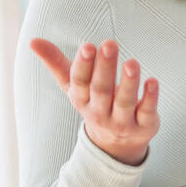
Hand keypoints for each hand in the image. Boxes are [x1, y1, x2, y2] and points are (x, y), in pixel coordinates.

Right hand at [29, 36, 159, 165]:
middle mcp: (100, 112)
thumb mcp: (74, 87)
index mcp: (81, 99)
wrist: (115, 146)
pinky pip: (147, 112)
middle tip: (109, 44)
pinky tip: (153, 81)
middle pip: (102, 89)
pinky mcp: (144, 126)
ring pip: (124, 102)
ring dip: (128, 82)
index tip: (88, 46)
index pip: (80, 82)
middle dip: (105, 68)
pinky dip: (150, 98)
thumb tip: (33, 40)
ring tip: (132, 62)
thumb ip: (56, 63)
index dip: (83, 65)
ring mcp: (122, 121)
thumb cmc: (94, 104)